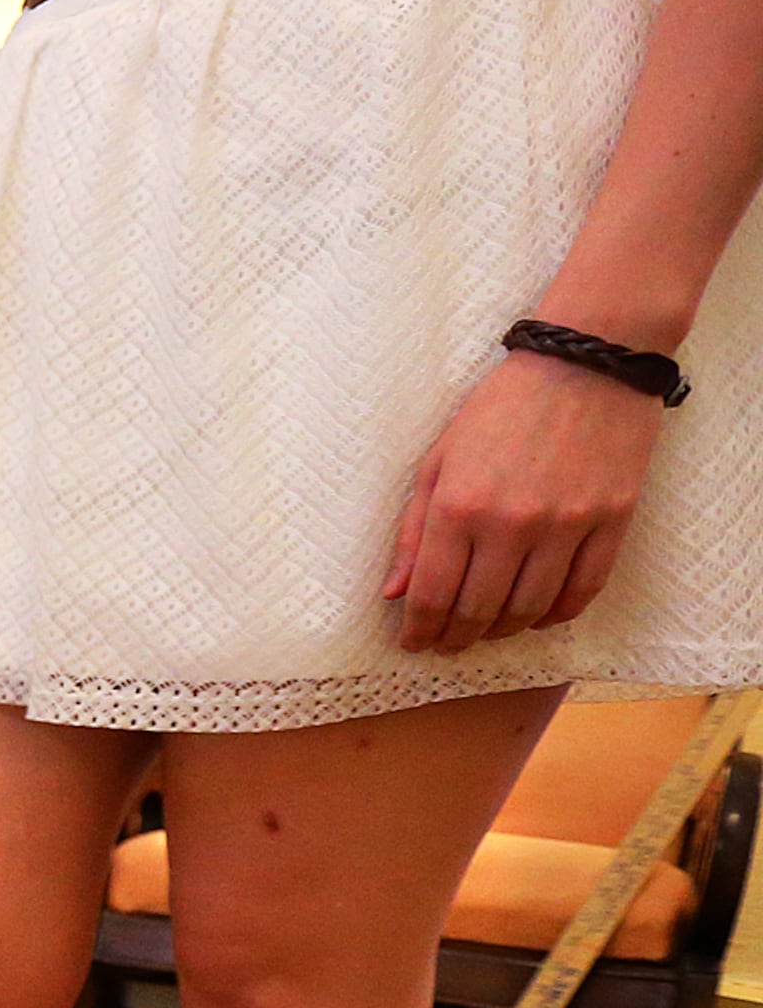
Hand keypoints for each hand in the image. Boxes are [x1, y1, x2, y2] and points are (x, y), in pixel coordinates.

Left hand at [384, 350, 663, 653]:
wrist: (587, 363)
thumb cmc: (501, 408)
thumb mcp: (439, 460)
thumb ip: (412, 530)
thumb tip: (394, 594)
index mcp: (459, 505)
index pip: (432, 594)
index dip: (419, 630)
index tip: (414, 644)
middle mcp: (511, 522)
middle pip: (479, 610)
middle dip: (457, 637)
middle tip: (448, 644)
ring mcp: (567, 524)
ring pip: (530, 608)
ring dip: (504, 630)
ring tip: (489, 630)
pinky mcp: (613, 520)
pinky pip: (583, 591)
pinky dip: (556, 615)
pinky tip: (537, 616)